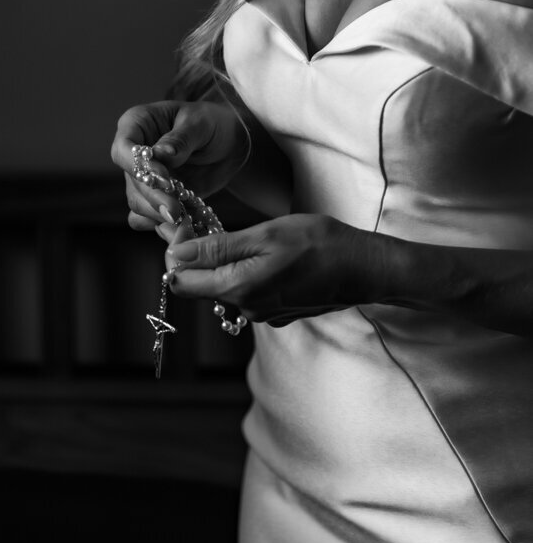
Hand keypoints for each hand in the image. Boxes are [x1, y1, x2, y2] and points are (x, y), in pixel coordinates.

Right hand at [111, 99, 249, 240]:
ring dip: (159, 214)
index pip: (123, 149)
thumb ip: (181, 139)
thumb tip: (160, 153)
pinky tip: (184, 224)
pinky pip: (146, 218)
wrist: (228, 143)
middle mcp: (134, 154)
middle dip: (154, 198)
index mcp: (137, 125)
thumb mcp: (201, 124)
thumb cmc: (212, 123)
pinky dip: (163, 224)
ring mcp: (142, 178)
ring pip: (138, 203)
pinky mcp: (155, 198)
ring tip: (185, 219)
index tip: (164, 179)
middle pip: (132, 182)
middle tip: (176, 211)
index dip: (139, 167)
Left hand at [165, 214, 381, 325]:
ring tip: (254, 240)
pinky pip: (251, 294)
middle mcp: (247, 309)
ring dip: (230, 266)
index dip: (177, 258)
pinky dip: (252, 275)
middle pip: (203, 287)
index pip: (182, 283)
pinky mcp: (279, 313)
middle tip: (218, 228)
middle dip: (202, 260)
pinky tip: (273, 258)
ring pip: (228, 289)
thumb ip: (219, 248)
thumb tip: (178, 254)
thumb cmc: (319, 244)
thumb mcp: (266, 235)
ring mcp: (264, 314)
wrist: (365, 268)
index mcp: (238, 289)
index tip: (187, 232)